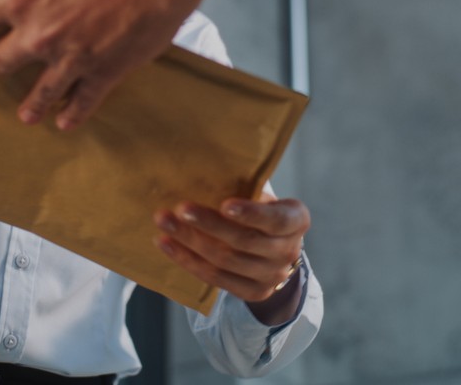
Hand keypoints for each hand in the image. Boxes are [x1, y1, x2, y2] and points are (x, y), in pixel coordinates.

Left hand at [154, 192, 309, 324]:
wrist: (274, 251)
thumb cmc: (260, 210)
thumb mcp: (261, 194)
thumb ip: (244, 186)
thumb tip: (202, 167)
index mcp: (296, 220)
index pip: (276, 219)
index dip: (251, 213)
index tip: (225, 204)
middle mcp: (288, 251)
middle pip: (244, 240)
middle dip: (208, 224)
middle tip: (180, 208)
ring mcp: (272, 275)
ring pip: (225, 260)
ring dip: (189, 241)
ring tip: (164, 223)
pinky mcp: (253, 292)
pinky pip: (215, 277)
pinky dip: (187, 260)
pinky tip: (166, 244)